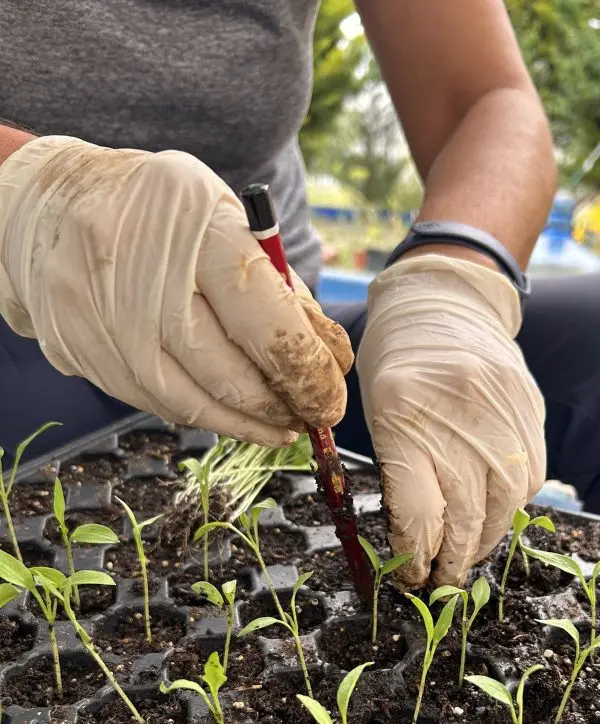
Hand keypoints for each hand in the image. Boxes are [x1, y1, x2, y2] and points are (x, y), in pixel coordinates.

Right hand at [0, 136, 351, 445]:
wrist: (49, 204)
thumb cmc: (159, 212)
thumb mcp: (226, 220)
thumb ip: (278, 287)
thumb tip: (328, 358)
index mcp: (194, 228)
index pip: (265, 320)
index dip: (307, 371)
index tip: (330, 394)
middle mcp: (141, 275)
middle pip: (229, 372)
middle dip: (284, 404)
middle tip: (316, 414)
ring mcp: (105, 321)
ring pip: (192, 402)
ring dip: (249, 424)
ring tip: (285, 425)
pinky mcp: (83, 355)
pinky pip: (158, 404)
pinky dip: (206, 415)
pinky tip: (237, 416)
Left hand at [357, 253, 545, 588]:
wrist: (445, 306)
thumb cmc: (397, 369)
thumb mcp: (377, 417)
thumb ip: (400, 477)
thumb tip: (419, 546)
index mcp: (402, 416)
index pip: (419, 511)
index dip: (417, 556)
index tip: (412, 577)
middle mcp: (457, 414)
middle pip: (465, 515)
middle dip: (452, 561)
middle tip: (442, 583)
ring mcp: (501, 411)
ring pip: (505, 504)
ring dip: (487, 542)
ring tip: (469, 556)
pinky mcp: (531, 410)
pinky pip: (531, 478)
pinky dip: (512, 507)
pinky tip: (494, 515)